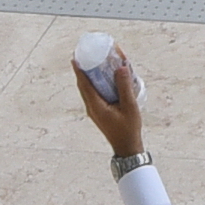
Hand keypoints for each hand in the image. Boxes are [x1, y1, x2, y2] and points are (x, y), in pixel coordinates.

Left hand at [74, 42, 146, 158]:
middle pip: (83, 85)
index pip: (84, 84)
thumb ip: (125, 87)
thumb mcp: (130, 107)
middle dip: (83, 70)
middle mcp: (91, 108)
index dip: (79, 70)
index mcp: (96, 106)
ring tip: (94, 63)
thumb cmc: (128, 129)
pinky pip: (94, 95)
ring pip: (88, 90)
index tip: (75, 57)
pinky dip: (96, 85)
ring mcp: (94, 111)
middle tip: (85, 56)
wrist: (127, 148)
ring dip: (89, 77)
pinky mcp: (99, 112)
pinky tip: (104, 79)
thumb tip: (121, 67)